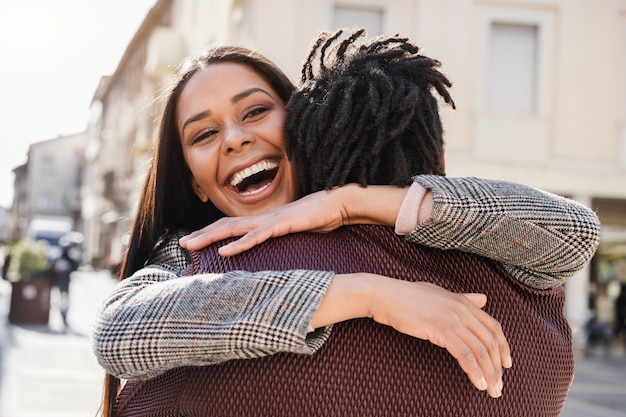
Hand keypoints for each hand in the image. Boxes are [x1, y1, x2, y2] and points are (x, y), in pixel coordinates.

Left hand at [180, 189, 344, 254]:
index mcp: (264, 220)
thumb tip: (275, 251)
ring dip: (209, 236)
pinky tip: (223, 251)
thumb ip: (282, 238)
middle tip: (182, 244)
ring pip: (233, 229)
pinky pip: (256, 236)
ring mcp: (270, 220)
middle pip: (225, 225)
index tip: (196, 242)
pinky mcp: (281, 225)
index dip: (213, 232)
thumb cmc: (318, 218)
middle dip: (202, 234)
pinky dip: (238, 244)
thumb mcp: (296, 232)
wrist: (337, 204)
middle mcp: (262, 218)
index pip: (232, 226)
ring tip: (190, 244)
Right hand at [372, 280, 510, 398]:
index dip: (503, 347)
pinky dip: (474, 371)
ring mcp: (453, 318)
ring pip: (480, 351)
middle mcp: (463, 309)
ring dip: (489, 373)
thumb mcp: (439, 295)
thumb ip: (463, 299)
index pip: (494, 327)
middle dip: (497, 367)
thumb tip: (483, 299)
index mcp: (464, 302)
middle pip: (490, 342)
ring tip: (491, 390)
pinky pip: (465, 354)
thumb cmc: (407, 297)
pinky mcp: (442, 329)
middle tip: (499, 386)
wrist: (385, 296)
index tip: (506, 366)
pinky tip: (478, 383)